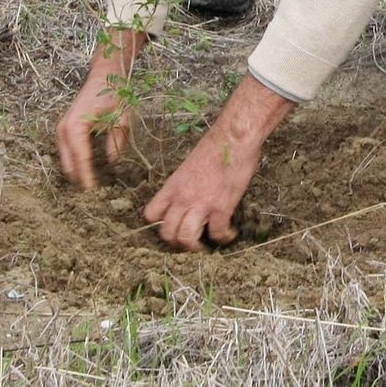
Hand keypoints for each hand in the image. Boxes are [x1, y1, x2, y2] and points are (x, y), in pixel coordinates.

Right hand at [56, 28, 143, 188]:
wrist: (104, 76)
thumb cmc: (114, 95)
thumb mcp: (121, 118)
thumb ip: (117, 141)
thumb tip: (113, 162)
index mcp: (76, 127)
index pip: (80, 159)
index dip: (87, 177)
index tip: (93, 194)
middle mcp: (64, 130)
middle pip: (68, 163)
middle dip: (80, 179)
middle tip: (93, 196)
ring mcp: (61, 129)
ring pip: (66, 160)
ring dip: (76, 172)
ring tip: (91, 187)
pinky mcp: (65, 130)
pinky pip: (67, 152)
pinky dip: (75, 163)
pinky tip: (88, 171)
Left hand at [145, 76, 294, 250]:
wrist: (234, 138)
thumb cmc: (216, 145)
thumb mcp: (190, 164)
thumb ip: (187, 183)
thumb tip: (193, 192)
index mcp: (173, 186)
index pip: (151, 214)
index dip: (160, 224)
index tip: (173, 224)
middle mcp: (182, 198)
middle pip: (167, 233)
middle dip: (177, 242)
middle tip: (190, 242)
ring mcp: (200, 204)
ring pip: (186, 239)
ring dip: (195, 248)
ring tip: (206, 247)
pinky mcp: (221, 208)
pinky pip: (217, 233)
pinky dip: (224, 238)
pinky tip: (230, 234)